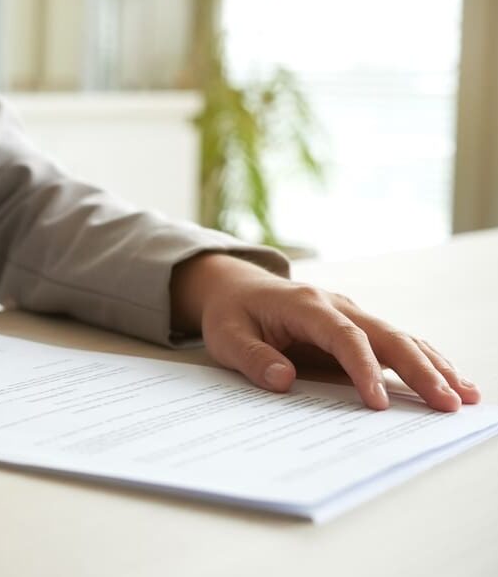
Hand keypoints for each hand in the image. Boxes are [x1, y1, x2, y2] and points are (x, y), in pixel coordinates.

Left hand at [170, 253, 480, 410]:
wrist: (234, 287)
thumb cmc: (230, 313)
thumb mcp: (226, 336)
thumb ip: (253, 358)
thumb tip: (282, 381)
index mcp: (305, 305)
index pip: (343, 337)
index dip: (363, 369)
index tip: (377, 402)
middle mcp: (336, 305)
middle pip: (386, 336)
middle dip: (419, 370)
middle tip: (447, 403)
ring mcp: (350, 314)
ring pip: (400, 338)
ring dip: (433, 366)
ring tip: (465, 397)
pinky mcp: (355, 327)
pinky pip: (394, 344)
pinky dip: (424, 361)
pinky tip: (449, 382)